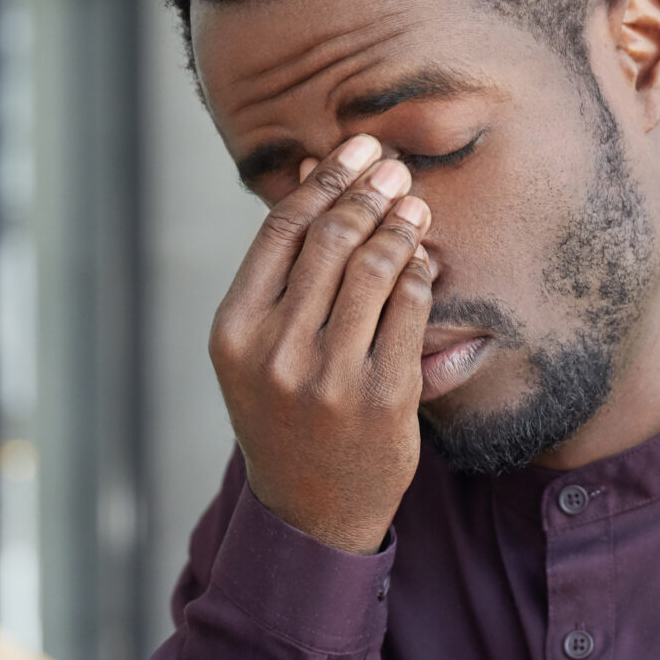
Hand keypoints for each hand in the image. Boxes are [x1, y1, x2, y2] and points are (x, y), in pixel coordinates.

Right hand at [210, 132, 435, 555]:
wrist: (310, 511)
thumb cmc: (286, 413)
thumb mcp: (260, 348)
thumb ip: (283, 270)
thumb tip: (313, 168)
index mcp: (235, 332)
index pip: (281, 231)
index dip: (323, 180)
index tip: (355, 149)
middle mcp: (276, 352)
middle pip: (330, 240)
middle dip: (368, 192)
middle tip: (395, 167)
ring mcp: (330, 377)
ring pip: (374, 269)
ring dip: (400, 225)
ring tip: (415, 205)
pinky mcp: (383, 397)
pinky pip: (410, 311)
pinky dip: (420, 274)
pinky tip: (424, 260)